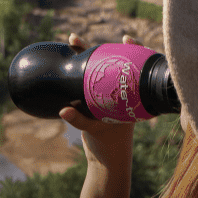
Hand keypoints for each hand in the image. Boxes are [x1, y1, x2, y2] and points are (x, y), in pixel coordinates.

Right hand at [60, 32, 137, 168]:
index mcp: (128, 95)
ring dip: (85, 55)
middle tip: (78, 39)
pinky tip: (68, 58)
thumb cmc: (108, 144)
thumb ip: (79, 121)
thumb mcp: (95, 130)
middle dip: (96, 47)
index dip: (133, 48)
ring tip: (72, 40)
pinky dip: (79, 69)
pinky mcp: (94, 101)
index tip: (126, 38)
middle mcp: (118, 91)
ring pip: (97, 69)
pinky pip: (87, 81)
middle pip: (111, 62)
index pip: (134, 66)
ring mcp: (105, 95)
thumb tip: (63, 111)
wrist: (106, 159)